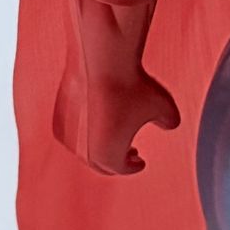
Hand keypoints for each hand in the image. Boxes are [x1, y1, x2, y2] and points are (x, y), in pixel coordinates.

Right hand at [54, 67, 179, 175]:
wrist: (100, 60)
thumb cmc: (133, 86)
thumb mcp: (164, 106)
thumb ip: (170, 120)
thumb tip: (171, 124)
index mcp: (109, 157)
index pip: (122, 168)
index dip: (133, 166)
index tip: (140, 162)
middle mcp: (84, 152)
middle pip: (101, 165)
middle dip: (116, 162)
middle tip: (131, 154)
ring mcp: (68, 137)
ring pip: (84, 150)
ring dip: (99, 147)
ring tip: (114, 137)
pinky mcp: (58, 119)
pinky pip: (72, 135)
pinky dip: (85, 133)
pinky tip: (98, 121)